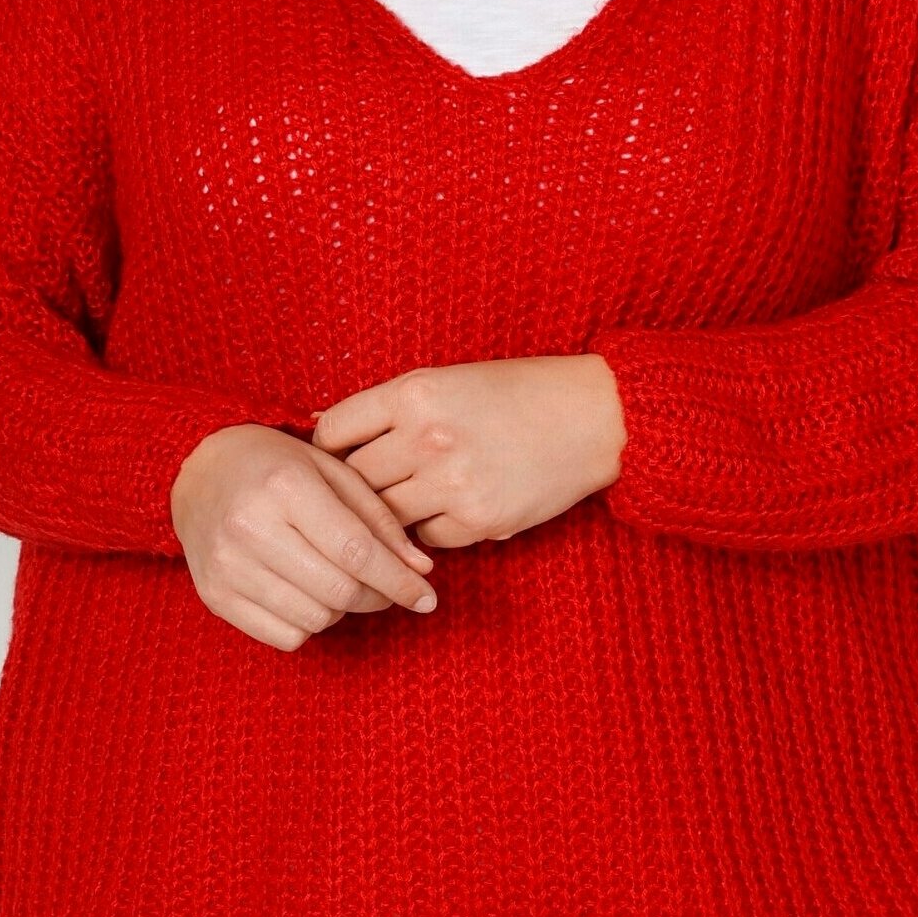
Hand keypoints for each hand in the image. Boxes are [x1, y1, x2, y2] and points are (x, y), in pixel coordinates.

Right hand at [170, 424, 437, 652]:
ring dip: (341, 610)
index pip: (356, 552)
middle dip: (377, 597)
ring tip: (337, 580)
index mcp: (285, 486)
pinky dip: (308, 625)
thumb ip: (379, 520)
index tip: (426, 598)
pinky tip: (304, 593)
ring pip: (315, 620)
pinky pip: (285, 637)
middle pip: (339, 591)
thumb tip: (420, 571)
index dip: (399, 582)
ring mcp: (226, 566)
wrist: (199, 473)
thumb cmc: (276, 466)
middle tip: (386, 587)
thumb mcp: (333, 471)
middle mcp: (249, 527)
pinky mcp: (214, 596)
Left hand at [308, 355, 626, 549]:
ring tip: (406, 499)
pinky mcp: (479, 520)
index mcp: (414, 393)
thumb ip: (390, 405)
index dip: (327, 448)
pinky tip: (447, 509)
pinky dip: (430, 528)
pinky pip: (427, 537)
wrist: (592, 416)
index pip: (335, 430)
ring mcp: (452, 483)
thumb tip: (324, 426)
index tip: (333, 457)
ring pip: (385, 514)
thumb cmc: (518, 391)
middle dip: (356, 485)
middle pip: (355, 478)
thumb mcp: (448, 379)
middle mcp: (427, 438)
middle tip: (365, 487)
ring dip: (390, 511)